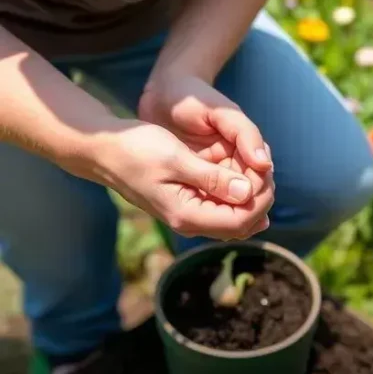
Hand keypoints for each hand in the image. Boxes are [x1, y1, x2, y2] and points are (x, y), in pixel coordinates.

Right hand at [137, 72, 274, 238]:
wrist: (105, 149)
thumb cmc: (136, 149)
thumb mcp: (176, 159)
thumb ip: (213, 178)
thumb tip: (248, 193)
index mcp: (187, 216)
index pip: (241, 222)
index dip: (260, 200)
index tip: (265, 171)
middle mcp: (191, 222)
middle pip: (243, 224)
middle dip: (261, 199)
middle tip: (266, 168)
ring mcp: (191, 214)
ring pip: (236, 215)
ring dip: (252, 194)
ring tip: (257, 166)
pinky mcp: (190, 203)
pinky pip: (224, 205)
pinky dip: (239, 190)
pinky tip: (244, 168)